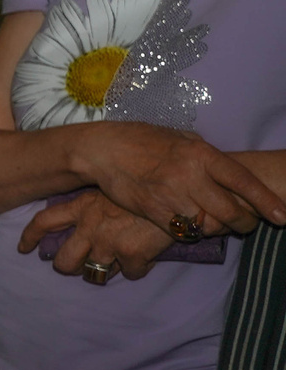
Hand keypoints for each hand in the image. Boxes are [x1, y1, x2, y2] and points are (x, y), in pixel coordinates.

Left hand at [19, 188, 176, 281]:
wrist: (177, 185)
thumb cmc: (146, 181)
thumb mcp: (112, 185)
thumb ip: (98, 200)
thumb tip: (93, 211)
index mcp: (82, 205)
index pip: (43, 221)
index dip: (31, 237)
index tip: (24, 248)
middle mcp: (90, 226)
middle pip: (64, 261)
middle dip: (70, 268)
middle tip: (80, 266)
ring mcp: (109, 242)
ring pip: (94, 273)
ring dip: (104, 272)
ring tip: (115, 263)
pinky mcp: (132, 254)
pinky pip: (131, 273)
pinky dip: (139, 268)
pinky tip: (147, 256)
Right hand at [73, 123, 285, 235]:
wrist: (103, 150)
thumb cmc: (143, 140)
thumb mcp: (180, 137)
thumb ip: (205, 154)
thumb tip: (227, 171)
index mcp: (201, 153)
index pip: (242, 181)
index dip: (266, 201)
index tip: (282, 216)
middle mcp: (189, 175)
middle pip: (230, 211)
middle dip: (244, 222)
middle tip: (247, 224)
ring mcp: (170, 195)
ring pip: (207, 225)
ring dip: (215, 228)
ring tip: (214, 223)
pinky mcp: (153, 211)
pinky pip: (181, 231)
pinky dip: (190, 232)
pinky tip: (188, 223)